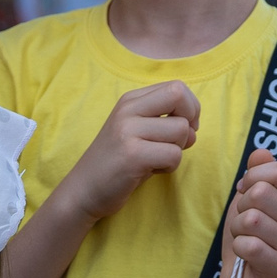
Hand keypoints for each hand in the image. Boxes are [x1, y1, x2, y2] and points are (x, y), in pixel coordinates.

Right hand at [61, 81, 199, 221]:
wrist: (82, 191)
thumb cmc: (118, 162)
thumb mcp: (137, 131)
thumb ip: (164, 121)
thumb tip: (194, 126)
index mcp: (131, 100)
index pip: (176, 87)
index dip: (190, 107)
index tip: (184, 127)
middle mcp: (128, 110)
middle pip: (179, 96)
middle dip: (190, 120)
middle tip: (179, 142)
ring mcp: (128, 131)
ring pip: (181, 130)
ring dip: (177, 150)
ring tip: (156, 160)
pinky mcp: (132, 155)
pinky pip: (174, 155)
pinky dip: (169, 167)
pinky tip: (150, 170)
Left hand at [226, 146, 276, 277]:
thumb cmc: (253, 233)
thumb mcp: (253, 198)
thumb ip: (259, 172)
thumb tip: (260, 153)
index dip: (254, 176)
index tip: (247, 190)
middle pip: (261, 192)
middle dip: (241, 204)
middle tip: (244, 218)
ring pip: (251, 219)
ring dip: (237, 227)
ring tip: (244, 236)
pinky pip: (248, 245)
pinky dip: (237, 247)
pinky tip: (244, 253)